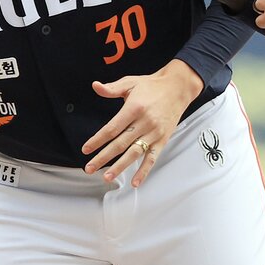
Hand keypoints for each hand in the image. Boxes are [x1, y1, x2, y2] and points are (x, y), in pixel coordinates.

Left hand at [81, 59, 202, 186]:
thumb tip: (95, 86)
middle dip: (103, 158)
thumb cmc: (153, 86)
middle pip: (120, 144)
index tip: (86, 149)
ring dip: (120, 167)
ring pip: (134, 153)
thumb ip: (111, 89)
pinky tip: (135, 182)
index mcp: (134, 108)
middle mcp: (144, 122)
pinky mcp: (162, 140)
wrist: (178, 88)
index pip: (112, 128)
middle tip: (89, 168)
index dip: (97, 140)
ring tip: (107, 177)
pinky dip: (144, 171)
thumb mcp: (130, 83)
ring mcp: (154, 133)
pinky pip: (152, 158)